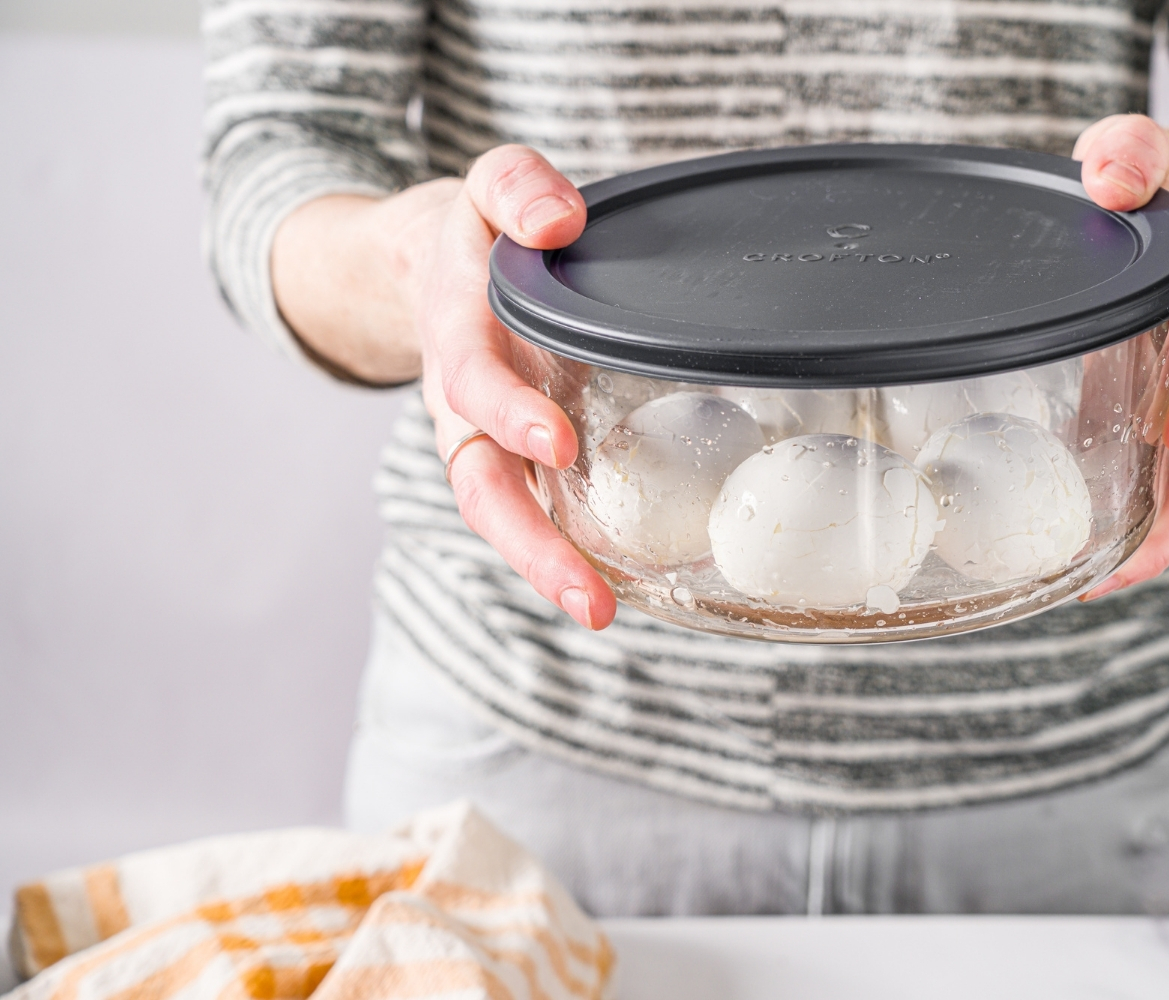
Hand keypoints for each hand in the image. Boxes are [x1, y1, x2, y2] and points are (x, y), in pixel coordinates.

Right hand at [272, 146, 616, 629]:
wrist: (430, 267)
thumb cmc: (476, 232)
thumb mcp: (489, 183)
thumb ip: (517, 187)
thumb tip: (558, 223)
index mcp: (458, 333)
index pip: (472, 380)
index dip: (507, 413)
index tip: (557, 442)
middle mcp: (464, 404)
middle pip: (481, 488)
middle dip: (529, 544)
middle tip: (587, 595)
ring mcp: (485, 442)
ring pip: (503, 517)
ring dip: (547, 569)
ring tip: (601, 614)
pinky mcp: (515, 462)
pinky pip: (533, 514)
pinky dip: (566, 555)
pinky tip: (616, 589)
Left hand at [1071, 115, 1168, 599]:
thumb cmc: (1162, 185)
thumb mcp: (1146, 153)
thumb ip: (1131, 155)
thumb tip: (1110, 178)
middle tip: (1127, 562)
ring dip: (1151, 538)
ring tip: (1094, 584)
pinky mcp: (1138, 422)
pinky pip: (1144, 481)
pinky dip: (1121, 523)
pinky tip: (1072, 558)